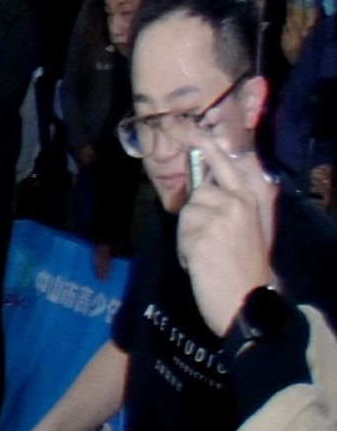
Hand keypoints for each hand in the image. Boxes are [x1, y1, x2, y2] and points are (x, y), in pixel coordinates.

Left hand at [178, 138, 276, 333]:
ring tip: (209, 256)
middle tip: (212, 244)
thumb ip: (225, 207)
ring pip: (186, 214)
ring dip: (189, 237)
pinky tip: (203, 265)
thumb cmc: (244, 269)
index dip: (205, 146)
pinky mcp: (202, 233)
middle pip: (197, 193)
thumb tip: (199, 189)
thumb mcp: (242, 230)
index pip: (224, 164)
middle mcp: (237, 202)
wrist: (248, 303)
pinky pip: (181, 235)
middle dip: (195, 217)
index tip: (188, 127)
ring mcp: (219, 216)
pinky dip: (185, 252)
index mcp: (250, 200)